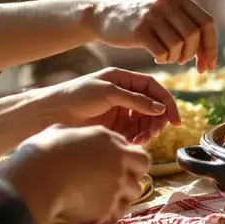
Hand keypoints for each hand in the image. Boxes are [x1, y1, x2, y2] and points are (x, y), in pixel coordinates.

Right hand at [0, 125, 151, 223]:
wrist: (34, 181)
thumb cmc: (41, 153)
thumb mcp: (59, 133)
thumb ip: (76, 136)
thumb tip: (73, 137)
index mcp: (109, 141)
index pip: (138, 152)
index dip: (129, 160)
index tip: (116, 165)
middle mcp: (119, 162)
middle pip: (143, 172)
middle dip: (132, 177)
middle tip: (115, 182)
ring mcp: (117, 187)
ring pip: (133, 194)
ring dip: (121, 196)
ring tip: (102, 199)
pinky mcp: (108, 209)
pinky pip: (116, 214)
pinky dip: (108, 214)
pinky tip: (94, 213)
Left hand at [37, 67, 180, 144]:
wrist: (50, 114)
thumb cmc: (76, 96)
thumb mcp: (108, 93)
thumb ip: (135, 100)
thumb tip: (160, 109)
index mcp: (123, 79)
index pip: (153, 88)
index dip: (166, 102)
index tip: (174, 119)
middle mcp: (124, 95)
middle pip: (152, 107)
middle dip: (156, 120)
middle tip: (154, 133)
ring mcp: (119, 112)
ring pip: (144, 122)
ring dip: (147, 132)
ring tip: (141, 141)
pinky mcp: (113, 128)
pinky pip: (133, 133)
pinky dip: (136, 139)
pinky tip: (131, 144)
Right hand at [93, 0, 217, 70]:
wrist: (103, 15)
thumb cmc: (140, 20)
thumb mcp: (164, 11)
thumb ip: (186, 23)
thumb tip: (209, 51)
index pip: (207, 22)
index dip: (211, 46)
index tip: (209, 65)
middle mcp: (167, 2)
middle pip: (195, 35)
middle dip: (195, 55)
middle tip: (186, 64)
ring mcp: (153, 15)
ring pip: (180, 44)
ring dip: (177, 57)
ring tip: (170, 58)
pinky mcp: (139, 29)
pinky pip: (162, 51)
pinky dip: (163, 59)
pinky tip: (158, 57)